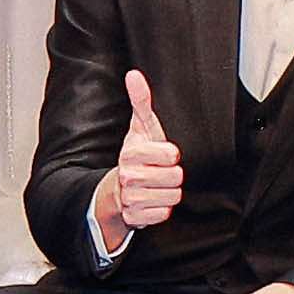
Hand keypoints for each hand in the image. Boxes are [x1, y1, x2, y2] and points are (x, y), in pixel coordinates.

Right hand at [107, 65, 189, 240]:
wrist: (119, 188)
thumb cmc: (138, 155)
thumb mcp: (141, 127)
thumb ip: (140, 101)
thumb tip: (134, 75)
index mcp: (131, 153)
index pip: (170, 154)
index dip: (172, 154)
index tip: (166, 154)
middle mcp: (128, 177)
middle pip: (174, 177)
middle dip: (173, 174)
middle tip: (161, 171)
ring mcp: (130, 199)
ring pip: (172, 196)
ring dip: (169, 192)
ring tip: (158, 186)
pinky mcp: (135, 218)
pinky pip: (163, 214)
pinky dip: (162, 208)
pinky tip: (154, 201)